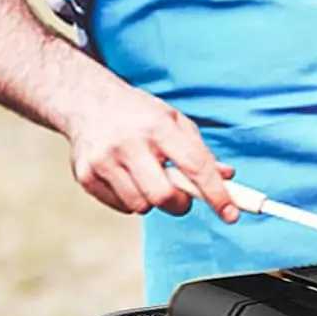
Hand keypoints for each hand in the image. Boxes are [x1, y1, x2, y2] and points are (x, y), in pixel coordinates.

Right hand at [60, 76, 239, 221]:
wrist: (88, 102)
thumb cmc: (141, 115)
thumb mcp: (174, 121)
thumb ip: (200, 151)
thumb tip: (227, 177)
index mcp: (159, 126)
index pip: (194, 165)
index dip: (215, 193)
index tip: (231, 214)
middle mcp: (130, 143)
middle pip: (163, 196)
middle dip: (180, 205)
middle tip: (182, 198)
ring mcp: (104, 160)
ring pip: (140, 205)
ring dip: (152, 201)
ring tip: (148, 178)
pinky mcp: (85, 175)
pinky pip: (120, 206)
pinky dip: (131, 200)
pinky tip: (127, 178)